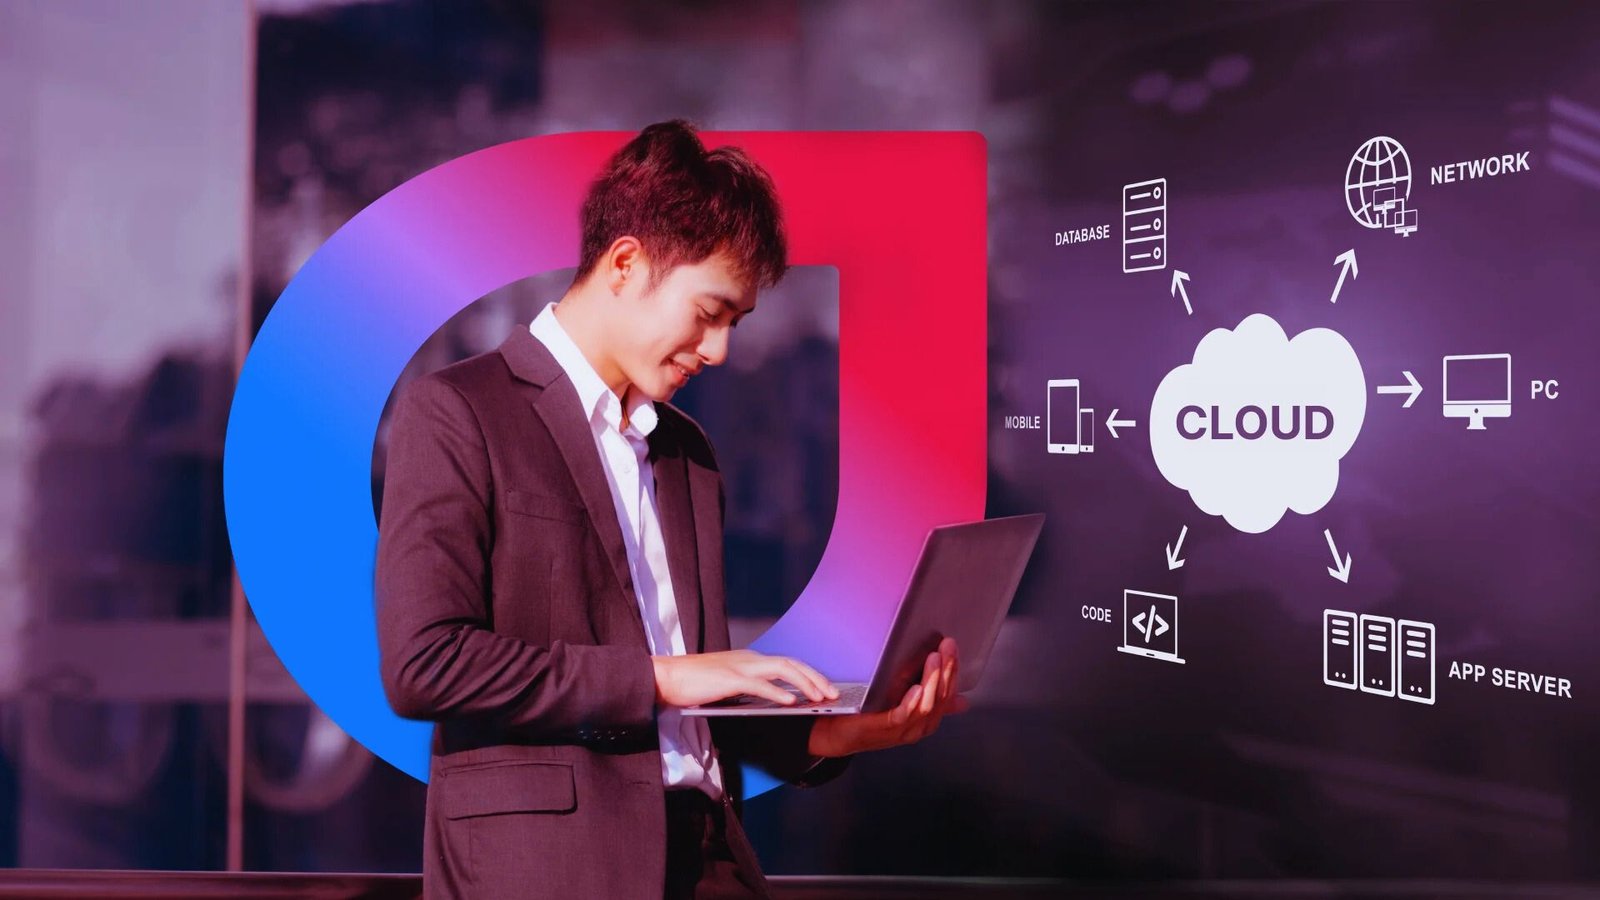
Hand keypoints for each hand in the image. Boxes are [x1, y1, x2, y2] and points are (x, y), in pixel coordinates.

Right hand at [652, 649, 838, 708]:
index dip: (810, 674)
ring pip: (782, 669)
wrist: (666, 677)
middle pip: (792, 663)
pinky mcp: (728, 679)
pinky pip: (758, 685)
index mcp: (749, 660)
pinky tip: (790, 702)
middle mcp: (749, 659)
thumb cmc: (694, 684)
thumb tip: (772, 701)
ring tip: (819, 698)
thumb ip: (749, 688)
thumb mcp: (728, 684)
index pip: (787, 663)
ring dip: (804, 683)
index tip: (826, 688)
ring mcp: (740, 667)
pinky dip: (777, 692)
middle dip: (816, 678)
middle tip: (834, 694)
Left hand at [807, 637, 967, 757]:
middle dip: (946, 670)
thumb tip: (962, 700)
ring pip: (926, 706)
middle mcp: (919, 727)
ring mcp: (902, 730)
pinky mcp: (883, 728)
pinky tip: (916, 688)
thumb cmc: (869, 716)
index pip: (947, 694)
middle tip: (947, 647)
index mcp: (926, 719)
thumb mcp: (903, 701)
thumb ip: (927, 696)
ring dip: (932, 680)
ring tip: (934, 659)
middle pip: (940, 698)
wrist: (836, 733)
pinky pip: (903, 716)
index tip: (951, 647)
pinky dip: (912, 702)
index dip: (952, 670)